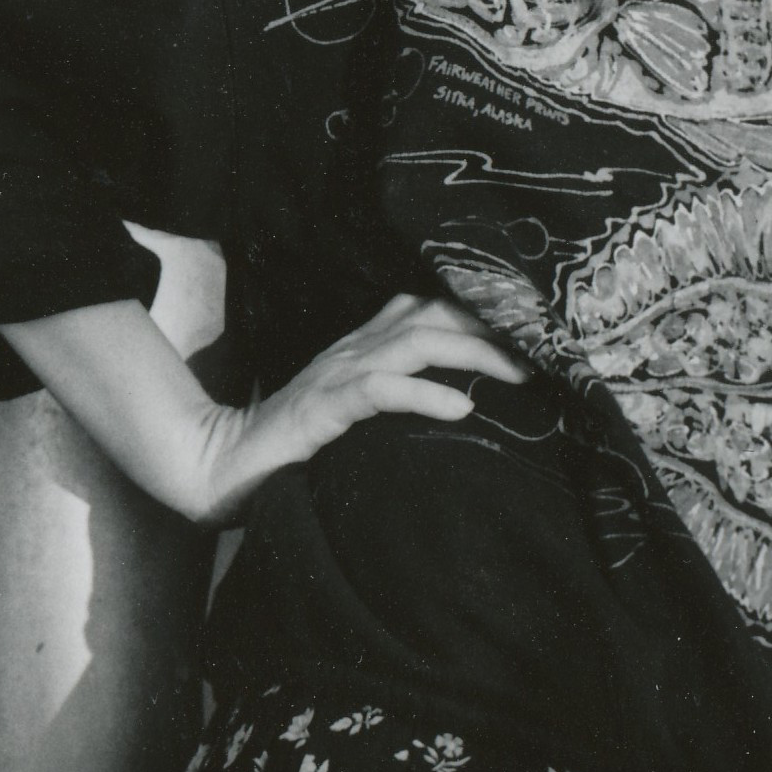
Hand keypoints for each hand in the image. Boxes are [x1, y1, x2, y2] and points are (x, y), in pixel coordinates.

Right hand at [214, 293, 530, 515]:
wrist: (222, 464)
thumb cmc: (298, 446)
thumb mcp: (359, 412)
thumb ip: (400, 395)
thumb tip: (470, 404)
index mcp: (367, 344)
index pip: (434, 307)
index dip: (486, 310)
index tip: (539, 327)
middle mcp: (356, 348)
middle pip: (436, 314)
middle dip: (496, 328)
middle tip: (549, 351)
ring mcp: (337, 374)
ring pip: (416, 342)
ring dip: (475, 353)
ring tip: (523, 374)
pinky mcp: (321, 408)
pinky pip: (379, 391)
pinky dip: (423, 394)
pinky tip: (459, 409)